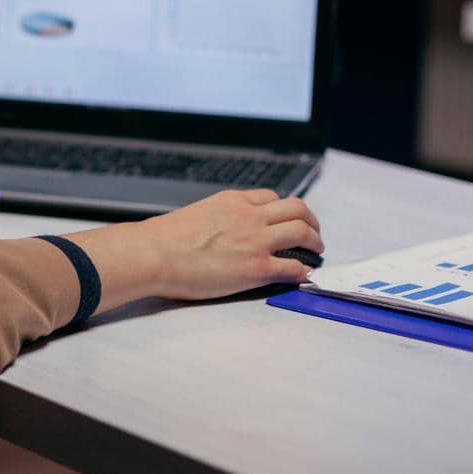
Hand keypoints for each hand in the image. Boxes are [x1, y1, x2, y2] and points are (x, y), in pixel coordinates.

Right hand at [66, 189, 322, 312]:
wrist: (155, 254)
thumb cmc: (164, 239)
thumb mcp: (196, 214)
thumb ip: (218, 218)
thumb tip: (220, 231)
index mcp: (233, 201)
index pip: (271, 197)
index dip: (285, 209)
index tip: (288, 218)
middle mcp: (250, 216)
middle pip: (296, 209)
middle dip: (311, 221)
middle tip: (314, 234)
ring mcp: (256, 241)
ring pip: (303, 232)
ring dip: (316, 242)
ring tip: (317, 252)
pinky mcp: (257, 268)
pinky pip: (294, 266)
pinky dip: (305, 271)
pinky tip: (305, 276)